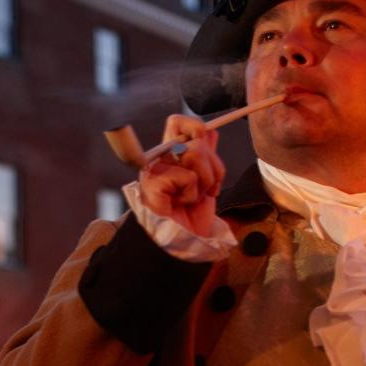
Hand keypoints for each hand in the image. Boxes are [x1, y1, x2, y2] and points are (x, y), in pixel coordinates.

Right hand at [138, 115, 225, 237]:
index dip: (196, 127)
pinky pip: (187, 176)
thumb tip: (211, 131)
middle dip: (212, 163)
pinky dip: (193, 194)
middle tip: (206, 186)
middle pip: (194, 134)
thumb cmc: (191, 216)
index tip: (207, 149)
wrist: (182, 243)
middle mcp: (160, 157)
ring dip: (205, 180)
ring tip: (195, 197)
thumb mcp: (206, 181)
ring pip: (195, 151)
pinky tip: (183, 204)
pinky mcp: (153, 182)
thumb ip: (206, 156)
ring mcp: (154, 168)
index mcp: (169, 153)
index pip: (178, 121)